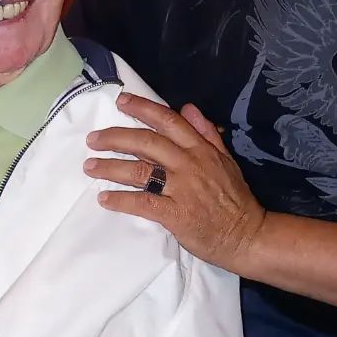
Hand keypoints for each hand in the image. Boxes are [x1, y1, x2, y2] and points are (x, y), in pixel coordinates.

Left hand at [85, 93, 265, 271]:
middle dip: (115, 138)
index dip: (142, 108)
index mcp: (202, 149)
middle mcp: (189, 164)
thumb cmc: (236, 199)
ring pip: (139, 172)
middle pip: (146, 143)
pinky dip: (121, 200)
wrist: (247, 235)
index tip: (121, 102)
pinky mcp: (175, 215)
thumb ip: (206, 134)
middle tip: (93, 139)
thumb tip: (188, 107)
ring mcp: (182, 189)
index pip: (168, 121)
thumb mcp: (227, 160)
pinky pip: (143, 203)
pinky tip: (104, 199)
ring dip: (110, 168)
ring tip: (90, 167)